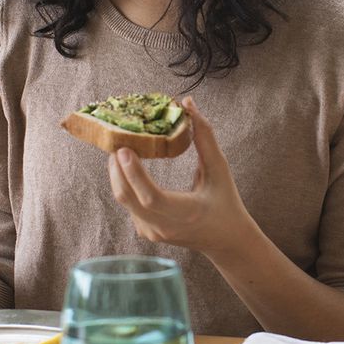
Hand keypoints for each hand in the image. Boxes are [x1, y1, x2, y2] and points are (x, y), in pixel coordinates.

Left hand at [107, 97, 257, 256]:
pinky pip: (129, 205)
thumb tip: (188, 104)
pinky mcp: (147, 232)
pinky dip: (125, 184)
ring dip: (118, 174)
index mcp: (185, 213)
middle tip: (117, 141)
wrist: (226, 240)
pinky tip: (128, 167)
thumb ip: (204, 136)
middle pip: (128, 197)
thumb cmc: (225, 202)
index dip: (134, 173)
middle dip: (117, 168)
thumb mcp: (219, 168)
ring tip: (120, 149)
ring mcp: (153, 232)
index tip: (124, 149)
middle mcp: (165, 226)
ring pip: (124, 200)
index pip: (151, 196)